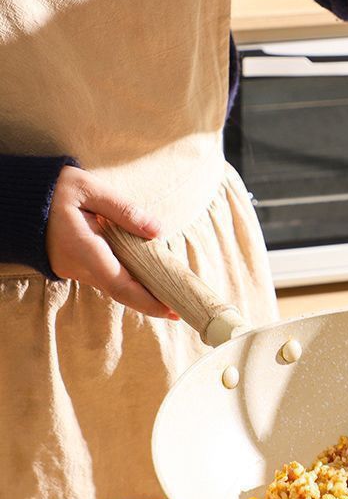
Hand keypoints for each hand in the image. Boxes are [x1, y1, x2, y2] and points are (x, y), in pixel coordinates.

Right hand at [46, 165, 177, 318]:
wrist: (13, 200)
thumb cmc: (52, 189)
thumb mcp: (88, 189)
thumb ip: (123, 210)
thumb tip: (157, 230)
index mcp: (83, 248)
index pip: (120, 283)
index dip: (147, 300)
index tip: (171, 310)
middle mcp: (78, 266)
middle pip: (120, 291)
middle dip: (150, 302)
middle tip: (181, 309)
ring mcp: (73, 268)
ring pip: (113, 286)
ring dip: (141, 292)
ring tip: (171, 292)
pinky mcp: (74, 265)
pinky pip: (105, 278)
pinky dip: (128, 281)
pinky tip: (147, 277)